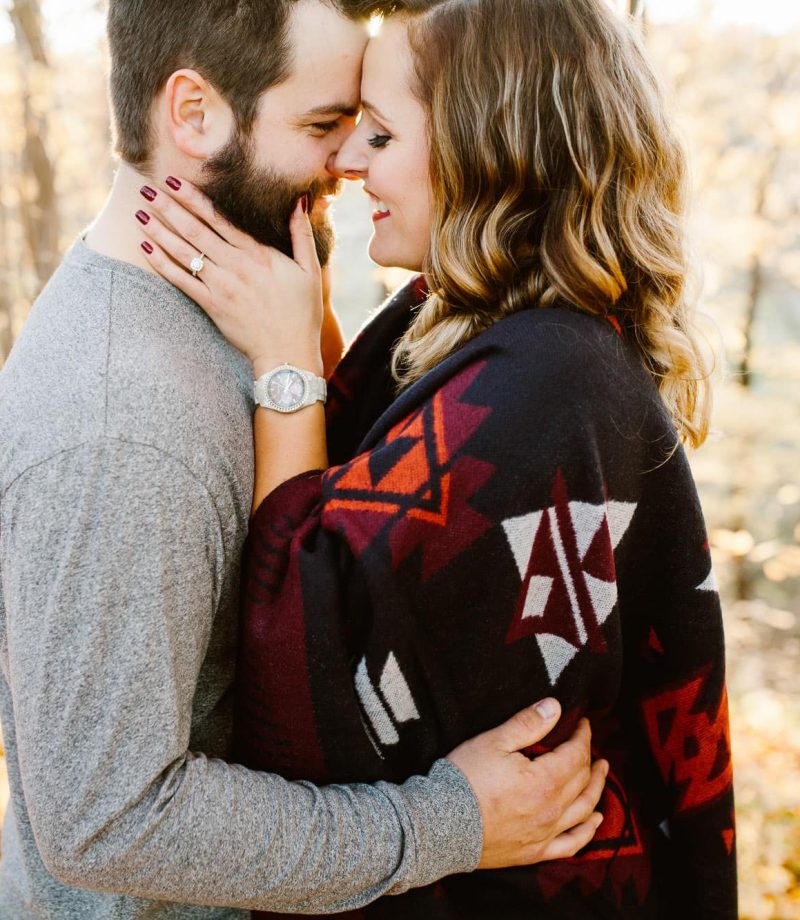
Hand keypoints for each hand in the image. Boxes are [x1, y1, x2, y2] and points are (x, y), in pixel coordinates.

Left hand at [136, 180, 323, 375]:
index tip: (174, 180)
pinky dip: (161, 263)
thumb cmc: (302, 312)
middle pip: (195, 229)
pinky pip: (181, 281)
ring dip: (159, 230)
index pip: (219, 219)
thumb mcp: (310, 270)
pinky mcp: (212, 306)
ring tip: (139, 212)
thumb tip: (300, 201)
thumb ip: (302, 233)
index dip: (193, 198)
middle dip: (169, 206)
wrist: (288, 352)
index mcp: (257, 254)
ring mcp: (221, 286)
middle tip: (147, 187)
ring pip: (184, 252)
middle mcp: (235, 266)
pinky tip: (145, 248)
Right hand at [447, 700, 606, 868]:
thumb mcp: (493, 741)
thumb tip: (555, 707)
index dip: (583, 736)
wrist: (441, 826)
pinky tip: (595, 820)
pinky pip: (572, 844)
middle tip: (591, 745)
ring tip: (601, 773)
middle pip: (583, 781)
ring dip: (596, 789)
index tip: (583, 723)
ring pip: (584, 810)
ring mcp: (545, 834)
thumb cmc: (465, 779)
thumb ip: (527, 724)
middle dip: (590, 758)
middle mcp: (552, 810)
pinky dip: (588, 831)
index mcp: (544, 781)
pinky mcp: (534, 852)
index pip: (576, 754)